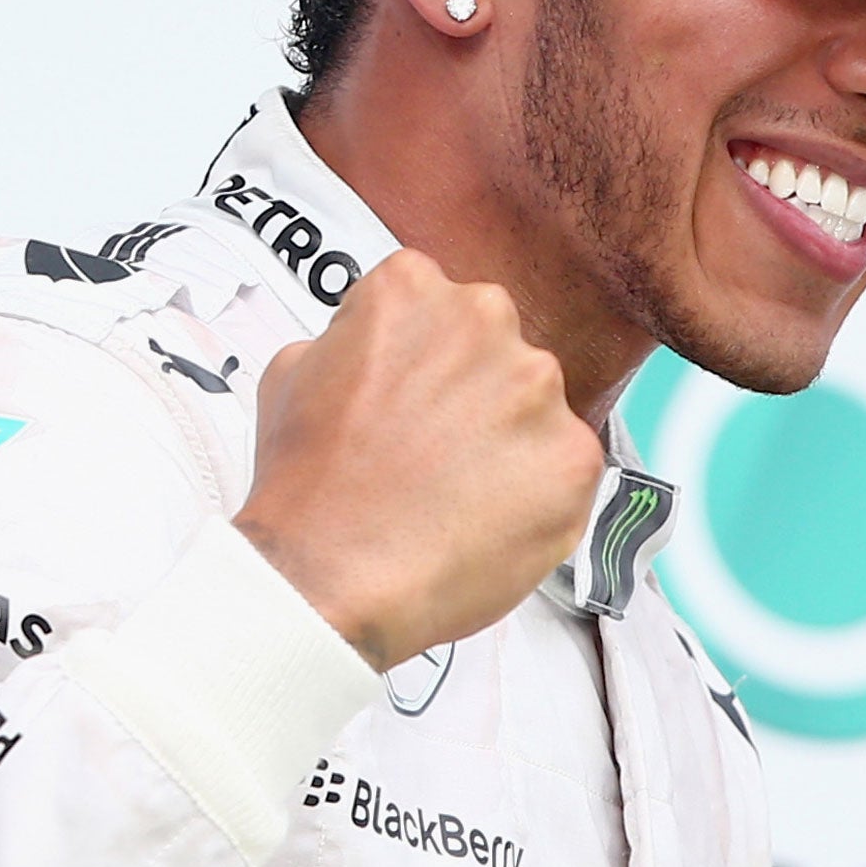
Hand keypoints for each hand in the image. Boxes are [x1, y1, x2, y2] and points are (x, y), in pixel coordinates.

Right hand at [231, 249, 603, 669]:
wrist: (329, 578)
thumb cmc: (307, 488)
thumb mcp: (291, 375)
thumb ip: (349, 340)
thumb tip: (369, 348)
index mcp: (412, 288)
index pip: (436, 304)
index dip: (420, 359)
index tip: (410, 396)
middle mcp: (483, 318)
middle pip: (494, 348)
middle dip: (472, 392)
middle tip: (433, 450)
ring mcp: (536, 386)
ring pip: (535, 406)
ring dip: (508, 441)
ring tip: (456, 494)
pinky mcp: (574, 453)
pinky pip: (566, 465)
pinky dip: (538, 494)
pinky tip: (487, 520)